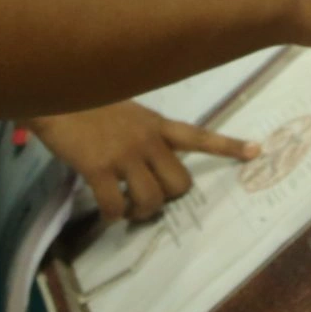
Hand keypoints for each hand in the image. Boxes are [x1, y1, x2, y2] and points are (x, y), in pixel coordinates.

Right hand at [26, 100, 259, 221]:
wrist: (53, 95)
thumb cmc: (86, 103)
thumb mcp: (126, 111)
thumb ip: (142, 132)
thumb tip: (146, 163)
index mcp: (157, 124)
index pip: (200, 136)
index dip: (228, 146)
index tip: (256, 151)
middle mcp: (148, 140)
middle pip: (181, 184)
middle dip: (168, 199)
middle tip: (148, 199)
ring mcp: (125, 154)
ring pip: (153, 200)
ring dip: (141, 213)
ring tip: (127, 210)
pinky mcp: (100, 168)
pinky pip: (116, 206)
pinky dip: (113, 216)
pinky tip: (106, 212)